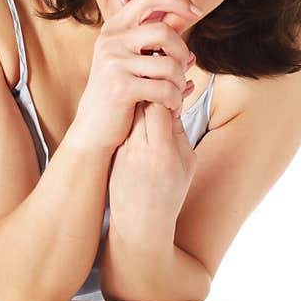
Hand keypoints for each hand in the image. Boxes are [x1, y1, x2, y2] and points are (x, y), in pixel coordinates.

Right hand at [68, 0, 199, 153]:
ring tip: (175, 93)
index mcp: (114, 28)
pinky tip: (170, 106)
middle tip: (182, 69)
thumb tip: (187, 13)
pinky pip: (165, 88)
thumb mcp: (132, 59)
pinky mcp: (121, 87)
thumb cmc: (118, 92)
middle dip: (182, 51)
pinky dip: (174, 100)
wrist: (93, 129)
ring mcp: (113, 62)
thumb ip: (155, 36)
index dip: (177, 0)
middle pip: (165, 31)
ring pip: (169, 64)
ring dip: (179, 81)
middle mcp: (110, 40)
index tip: (196, 12)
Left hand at [108, 98, 197, 223]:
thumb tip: (173, 103)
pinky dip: (133, 116)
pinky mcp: (113, 153)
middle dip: (151, 88)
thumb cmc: (170, 194)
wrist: (139, 223)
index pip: (157, 105)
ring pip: (129, 113)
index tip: (174, 87)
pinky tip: (141, 110)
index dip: (165, 91)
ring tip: (151, 89)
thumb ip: (179, 133)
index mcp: (161, 152)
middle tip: (161, 78)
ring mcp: (122, 151)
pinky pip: (124, 126)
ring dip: (140, 99)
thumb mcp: (186, 165)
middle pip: (140, 105)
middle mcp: (137, 149)